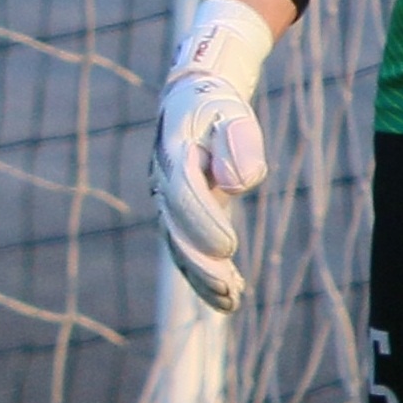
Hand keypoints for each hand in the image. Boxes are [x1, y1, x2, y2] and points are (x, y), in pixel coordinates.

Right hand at [152, 0, 273, 313]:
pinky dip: (205, 273)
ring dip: (204, 277)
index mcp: (174, 155)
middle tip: (229, 289)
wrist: (192, 100)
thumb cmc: (218, 107)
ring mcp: (167, 201)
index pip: (185, 195)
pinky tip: (230, 295)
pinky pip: (187, 247)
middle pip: (177, 231)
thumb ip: (238, 143)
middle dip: (201, 264)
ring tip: (231, 302)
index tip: (229, 249)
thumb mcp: (232, 114)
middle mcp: (164, 183)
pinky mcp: (178, 213)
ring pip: (180, 246)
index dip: (204, 224)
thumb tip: (236, 183)